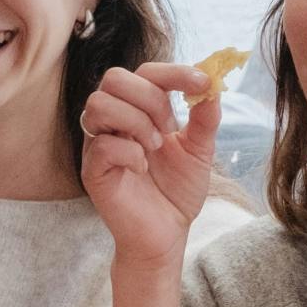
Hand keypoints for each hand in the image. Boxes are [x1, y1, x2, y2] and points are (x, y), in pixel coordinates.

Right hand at [81, 63, 219, 270]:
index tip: (201, 83)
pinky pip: (101, 145)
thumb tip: (214, 85)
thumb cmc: (176, 191)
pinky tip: (142, 168)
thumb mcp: (200, 150)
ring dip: (136, 121)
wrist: (167, 234)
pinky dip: (129, 152)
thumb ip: (205, 117)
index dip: (173, 72)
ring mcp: (99, 144)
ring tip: (155, 147)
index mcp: (138, 109)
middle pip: (114, 79)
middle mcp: (114, 121)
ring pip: (99, 104)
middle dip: (150, 98)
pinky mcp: (93, 171)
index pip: (145, 72)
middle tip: (169, 128)